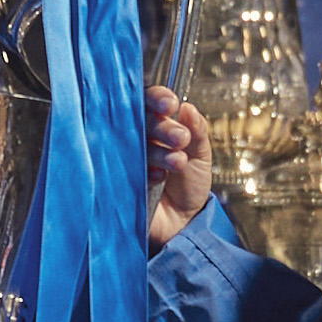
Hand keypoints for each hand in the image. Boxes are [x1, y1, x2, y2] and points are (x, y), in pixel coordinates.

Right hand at [139, 86, 214, 247]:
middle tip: (180, 139)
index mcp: (158, 126)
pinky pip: (126, 170)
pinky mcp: (120, 180)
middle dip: (161, 128)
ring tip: (178, 162)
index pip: (150, 103)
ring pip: (134, 145)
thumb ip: (198, 131)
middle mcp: (139, 139)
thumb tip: (188, 108)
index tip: (170, 104)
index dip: (157, 99)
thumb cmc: (190, 184)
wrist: (184, 222)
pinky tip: (159, 178)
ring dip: (158, 152)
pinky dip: (145, 172)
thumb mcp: (201, 156)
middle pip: (140, 122)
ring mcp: (128, 159)